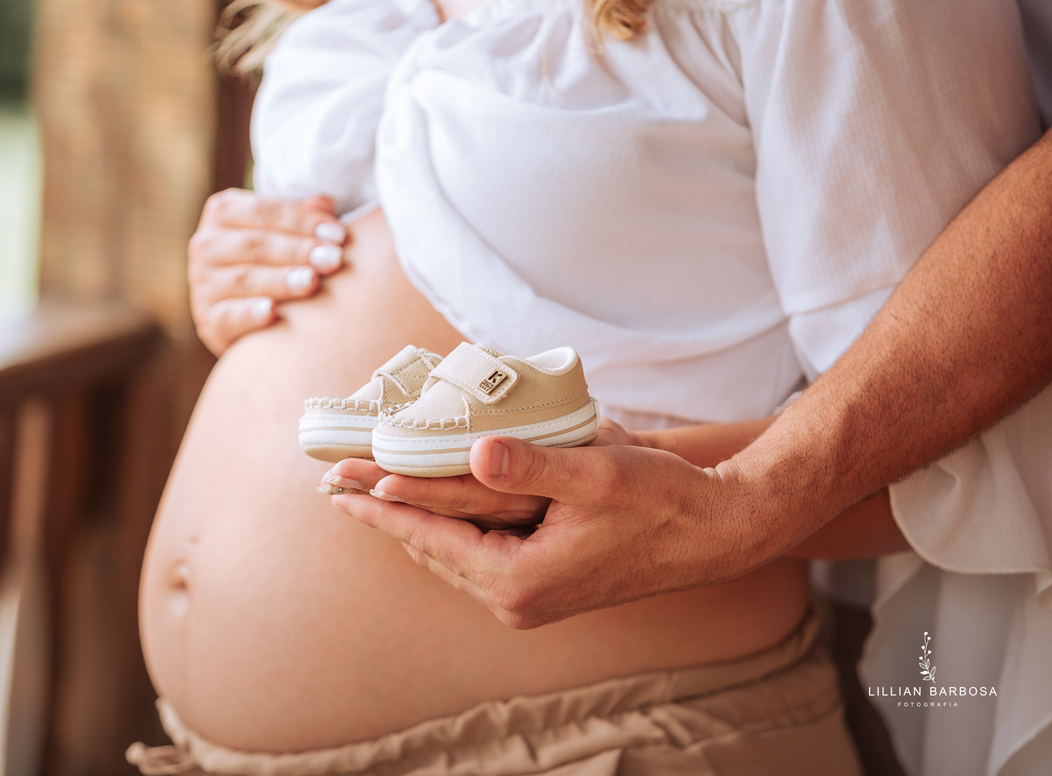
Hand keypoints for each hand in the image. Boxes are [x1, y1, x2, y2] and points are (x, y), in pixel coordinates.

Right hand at [189, 189, 347, 354]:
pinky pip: (229, 316)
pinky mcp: (209, 318)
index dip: (303, 221)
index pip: (265, 211)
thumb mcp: (283, 230)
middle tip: (333, 260)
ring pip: (245, 279)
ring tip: (312, 282)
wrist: (245, 311)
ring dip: (281, 281)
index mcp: (224, 211)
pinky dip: (250, 314)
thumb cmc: (274, 259)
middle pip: (256, 245)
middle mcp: (207, 243)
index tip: (338, 235)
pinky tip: (272, 313)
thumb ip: (301, 214)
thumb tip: (325, 203)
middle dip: (298, 251)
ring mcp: (204, 283)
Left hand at [327, 424, 771, 628]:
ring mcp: (530, 596)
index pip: (430, 537)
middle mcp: (517, 598)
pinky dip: (450, 528)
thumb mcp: (596, 473)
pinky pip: (478, 555)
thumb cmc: (661, 501)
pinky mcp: (544, 585)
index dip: (381, 506)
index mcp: (520, 578)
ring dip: (415, 521)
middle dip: (386, 513)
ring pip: (452, 554)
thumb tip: (474, 454)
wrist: (714, 532)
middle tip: (338, 482)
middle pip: (432, 549)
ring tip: (371, 492)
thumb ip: (531, 464)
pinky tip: (433, 508)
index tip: (337, 486)